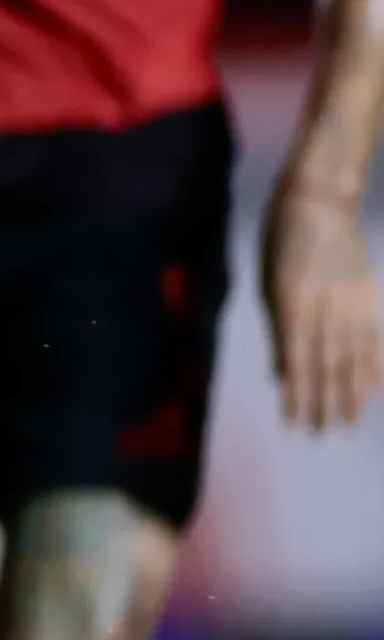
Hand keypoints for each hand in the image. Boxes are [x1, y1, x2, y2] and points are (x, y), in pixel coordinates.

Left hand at [263, 177, 381, 429]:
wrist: (320, 205)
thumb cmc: (280, 246)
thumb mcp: (266, 287)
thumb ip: (276, 333)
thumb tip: (278, 375)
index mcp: (292, 307)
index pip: (295, 364)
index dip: (296, 397)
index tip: (294, 424)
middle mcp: (326, 310)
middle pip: (327, 367)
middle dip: (324, 404)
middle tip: (322, 435)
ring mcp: (353, 304)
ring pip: (355, 358)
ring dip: (352, 394)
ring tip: (349, 422)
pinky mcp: (371, 297)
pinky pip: (376, 339)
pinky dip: (377, 366)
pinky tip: (377, 390)